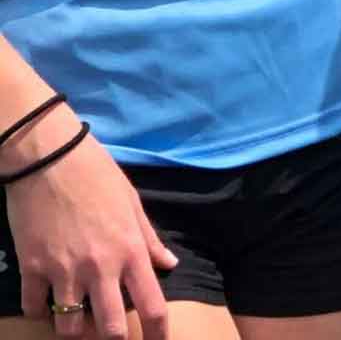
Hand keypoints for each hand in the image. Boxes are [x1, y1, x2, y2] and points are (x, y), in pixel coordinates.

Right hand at [4, 106, 176, 338]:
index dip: (157, 334)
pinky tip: (46, 302)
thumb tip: (169, 264)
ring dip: (74, 329)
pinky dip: (40, 312)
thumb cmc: (97, 174)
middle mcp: (100, 267)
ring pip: (69, 328)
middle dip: (112, 339)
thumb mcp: (132, 203)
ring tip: (77, 318)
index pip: (152, 305)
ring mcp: (63, 271)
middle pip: (110, 329)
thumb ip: (150, 239)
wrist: (50, 158)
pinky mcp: (31, 269)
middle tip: (111, 335)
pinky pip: (34, 309)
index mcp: (130, 250)